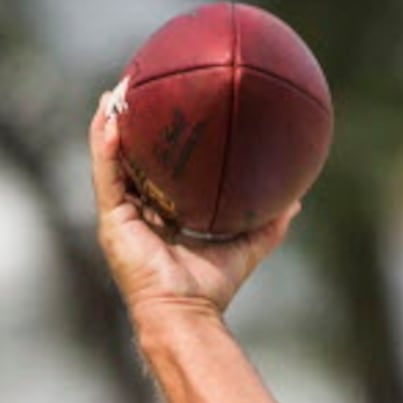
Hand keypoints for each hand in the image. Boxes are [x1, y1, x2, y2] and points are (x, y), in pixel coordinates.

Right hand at [88, 83, 300, 321]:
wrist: (186, 315)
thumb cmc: (210, 291)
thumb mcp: (245, 249)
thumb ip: (268, 224)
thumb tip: (296, 200)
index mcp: (157, 217)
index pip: (152, 171)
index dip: (154, 142)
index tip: (163, 109)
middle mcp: (134, 213)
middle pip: (126, 158)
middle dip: (127, 123)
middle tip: (136, 87)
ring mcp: (118, 216)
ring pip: (108, 160)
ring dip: (109, 124)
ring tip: (116, 91)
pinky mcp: (111, 220)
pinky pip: (106, 174)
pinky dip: (106, 145)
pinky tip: (112, 116)